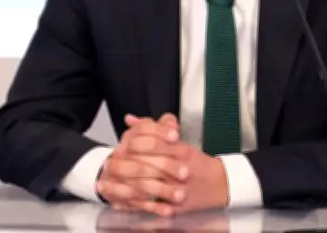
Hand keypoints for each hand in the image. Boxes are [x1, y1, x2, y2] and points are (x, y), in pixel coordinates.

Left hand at [96, 114, 229, 215]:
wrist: (220, 185)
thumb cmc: (197, 163)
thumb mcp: (178, 141)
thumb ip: (153, 129)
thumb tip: (130, 119)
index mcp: (180, 151)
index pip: (152, 144)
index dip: (133, 145)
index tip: (120, 146)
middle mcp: (178, 170)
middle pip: (146, 166)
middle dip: (123, 166)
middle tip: (107, 165)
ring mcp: (176, 190)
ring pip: (146, 188)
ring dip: (123, 187)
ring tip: (106, 185)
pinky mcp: (174, 206)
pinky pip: (150, 206)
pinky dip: (133, 204)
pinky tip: (118, 202)